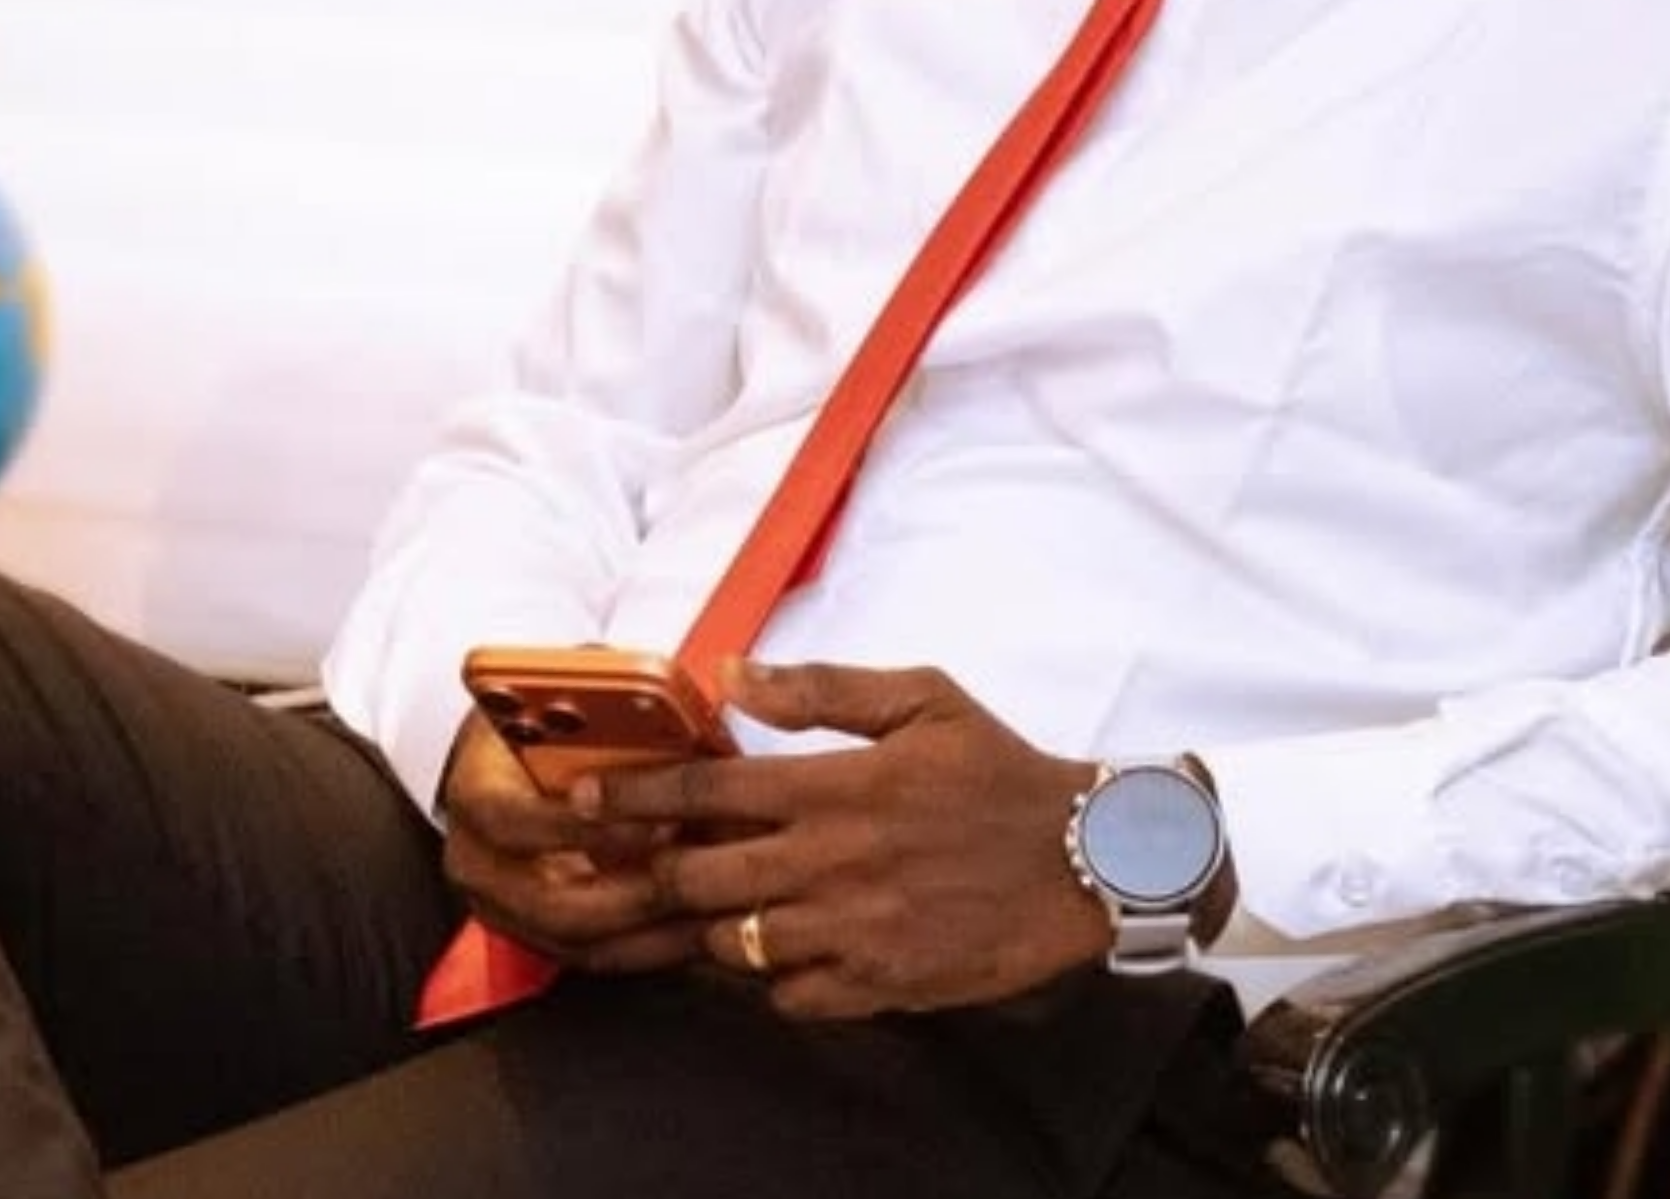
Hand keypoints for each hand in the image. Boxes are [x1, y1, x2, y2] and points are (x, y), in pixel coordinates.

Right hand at [430, 712, 718, 974]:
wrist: (512, 762)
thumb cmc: (549, 729)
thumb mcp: (569, 711)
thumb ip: (616, 726)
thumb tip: (690, 735)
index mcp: (475, 798)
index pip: (513, 822)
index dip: (581, 828)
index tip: (651, 821)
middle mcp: (479, 865)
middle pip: (553, 904)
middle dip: (635, 894)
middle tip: (699, 874)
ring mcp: (507, 912)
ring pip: (584, 945)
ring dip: (657, 931)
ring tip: (718, 907)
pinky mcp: (541, 940)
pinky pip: (603, 958)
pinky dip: (657, 948)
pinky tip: (707, 929)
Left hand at [583, 659, 1113, 1018]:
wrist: (1085, 858)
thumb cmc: (1001, 770)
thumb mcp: (923, 698)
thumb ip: (822, 687)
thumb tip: (731, 673)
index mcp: (836, 785)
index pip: (703, 792)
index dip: (631, 800)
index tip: (584, 805)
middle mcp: (831, 860)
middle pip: (698, 877)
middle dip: (658, 872)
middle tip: (643, 865)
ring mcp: (852, 928)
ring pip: (734, 943)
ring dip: (714, 925)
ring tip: (722, 904)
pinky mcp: (880, 981)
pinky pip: (789, 996)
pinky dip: (775, 978)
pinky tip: (789, 949)